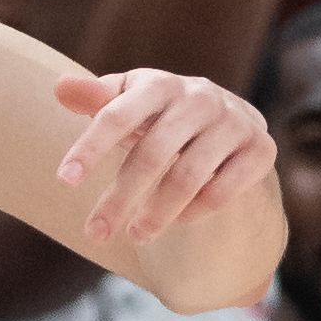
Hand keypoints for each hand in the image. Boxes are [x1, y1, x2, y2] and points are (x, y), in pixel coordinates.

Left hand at [53, 69, 275, 245]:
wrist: (226, 121)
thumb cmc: (160, 114)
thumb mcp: (129, 102)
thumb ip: (95, 99)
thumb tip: (60, 88)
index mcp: (160, 83)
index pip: (117, 115)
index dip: (90, 148)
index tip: (64, 181)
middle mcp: (200, 97)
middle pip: (152, 154)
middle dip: (120, 198)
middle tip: (95, 233)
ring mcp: (234, 121)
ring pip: (188, 177)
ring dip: (157, 213)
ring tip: (135, 237)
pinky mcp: (261, 148)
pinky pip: (223, 190)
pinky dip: (196, 210)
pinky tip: (178, 222)